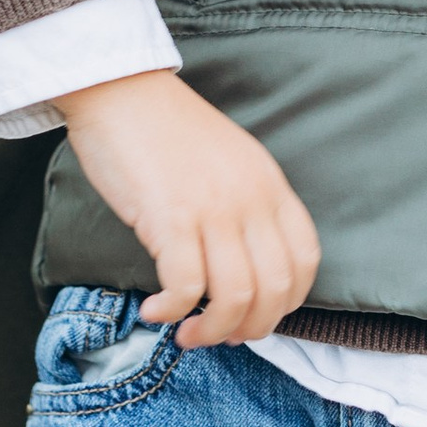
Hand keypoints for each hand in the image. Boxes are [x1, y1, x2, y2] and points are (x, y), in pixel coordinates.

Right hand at [56, 70, 319, 345]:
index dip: (288, 302)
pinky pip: (185, 287)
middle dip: (251, 328)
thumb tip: (244, 269)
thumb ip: (247, 206)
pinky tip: (154, 311)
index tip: (258, 315)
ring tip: (187, 334)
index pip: (305, 259)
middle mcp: (250, 198)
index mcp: (269, 183)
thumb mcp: (230, 161)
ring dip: (211, 331)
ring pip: (234, 297)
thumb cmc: (166, 131)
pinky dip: (171, 311)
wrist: (121, 90)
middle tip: (221, 336)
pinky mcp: (170, 216)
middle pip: (274, 289)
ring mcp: (213, 207)